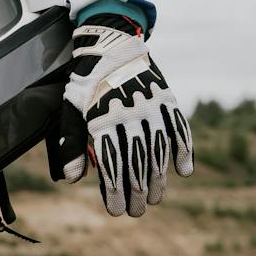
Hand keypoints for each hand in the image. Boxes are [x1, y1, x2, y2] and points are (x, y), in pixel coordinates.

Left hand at [50, 19, 194, 216]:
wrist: (111, 44)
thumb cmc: (87, 81)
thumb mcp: (71, 109)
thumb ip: (71, 144)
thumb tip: (71, 180)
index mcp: (103, 119)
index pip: (112, 164)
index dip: (115, 190)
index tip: (117, 210)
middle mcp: (130, 115)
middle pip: (137, 162)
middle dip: (137, 191)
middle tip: (136, 211)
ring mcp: (151, 108)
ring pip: (158, 151)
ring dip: (158, 178)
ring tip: (154, 198)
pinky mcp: (167, 100)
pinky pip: (179, 129)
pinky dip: (184, 150)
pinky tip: (184, 171)